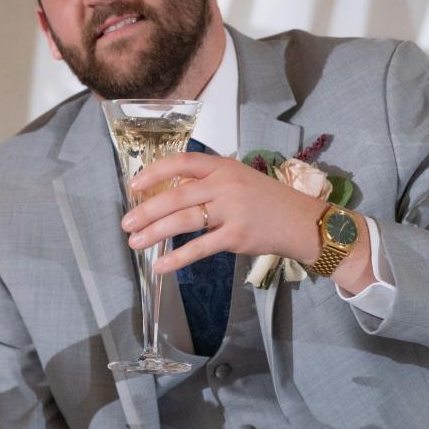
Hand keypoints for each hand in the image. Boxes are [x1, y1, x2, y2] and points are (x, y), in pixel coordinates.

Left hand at [121, 153, 321, 274]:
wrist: (302, 221)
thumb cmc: (267, 201)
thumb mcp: (239, 179)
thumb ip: (209, 182)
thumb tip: (169, 196)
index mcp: (223, 166)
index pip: (183, 162)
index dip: (155, 172)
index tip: (134, 186)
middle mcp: (226, 185)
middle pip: (177, 195)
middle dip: (147, 210)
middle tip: (126, 223)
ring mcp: (232, 210)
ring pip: (184, 220)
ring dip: (155, 232)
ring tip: (135, 243)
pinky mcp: (237, 236)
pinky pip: (200, 248)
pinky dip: (178, 257)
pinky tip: (161, 265)